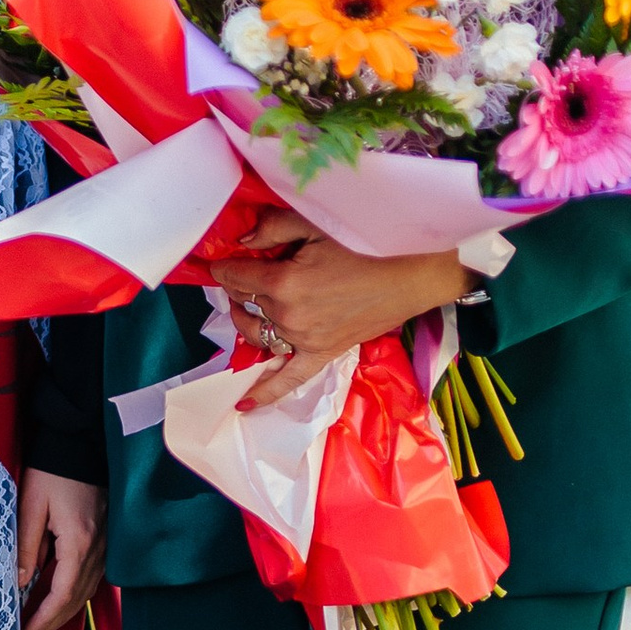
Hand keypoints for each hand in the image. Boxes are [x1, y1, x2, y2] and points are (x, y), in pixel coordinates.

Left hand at [18, 467, 105, 629]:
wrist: (79, 442)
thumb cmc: (53, 469)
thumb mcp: (31, 505)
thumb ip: (27, 546)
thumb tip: (20, 582)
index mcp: (79, 543)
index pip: (62, 594)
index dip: (44, 619)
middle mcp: (99, 549)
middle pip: (77, 599)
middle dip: (52, 623)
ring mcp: (107, 544)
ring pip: (87, 590)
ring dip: (64, 612)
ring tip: (39, 626)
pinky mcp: (106, 537)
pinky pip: (92, 576)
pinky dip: (75, 593)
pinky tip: (59, 599)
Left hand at [206, 227, 472, 406]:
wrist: (409, 276)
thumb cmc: (365, 245)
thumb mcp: (316, 225)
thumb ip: (274, 228)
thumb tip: (243, 241)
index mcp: (284, 284)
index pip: (236, 277)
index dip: (225, 267)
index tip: (221, 262)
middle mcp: (289, 316)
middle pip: (245, 304)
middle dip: (237, 289)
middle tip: (242, 276)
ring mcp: (304, 340)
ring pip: (258, 335)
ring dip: (245, 322)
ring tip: (244, 309)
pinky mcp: (322, 354)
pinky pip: (289, 379)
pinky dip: (267, 392)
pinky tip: (245, 403)